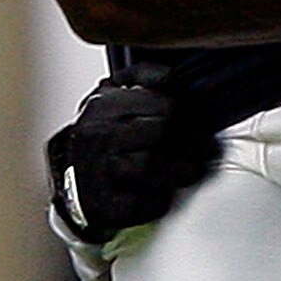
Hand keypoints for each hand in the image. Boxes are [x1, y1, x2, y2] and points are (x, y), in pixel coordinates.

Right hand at [47, 77, 221, 247]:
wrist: (72, 181)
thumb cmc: (104, 136)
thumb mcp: (114, 95)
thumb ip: (145, 76)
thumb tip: (175, 76)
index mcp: (105, 105)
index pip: (163, 102)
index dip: (193, 113)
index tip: (205, 123)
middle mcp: (99, 135)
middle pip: (161, 131)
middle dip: (194, 141)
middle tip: (208, 149)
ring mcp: (99, 170)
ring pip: (151, 165)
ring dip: (183, 169)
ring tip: (194, 170)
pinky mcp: (105, 204)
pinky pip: (141, 202)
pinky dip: (161, 200)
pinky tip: (167, 194)